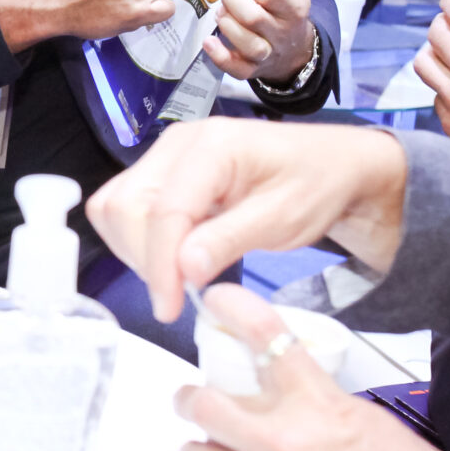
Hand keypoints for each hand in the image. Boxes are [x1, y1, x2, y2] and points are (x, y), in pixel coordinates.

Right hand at [86, 118, 407, 319]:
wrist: (332, 166)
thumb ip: (230, 240)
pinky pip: (128, 207)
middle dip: (144, 258)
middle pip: (127, 205)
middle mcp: (179, 143)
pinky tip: (172, 257)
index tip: (169, 307)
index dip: (160, 264)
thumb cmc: (316, 185)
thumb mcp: (284, 218)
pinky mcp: (164, 172)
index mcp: (213, 145)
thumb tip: (184, 269)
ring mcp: (168, 155)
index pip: (164, 210)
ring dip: (136, 250)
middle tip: (176, 294)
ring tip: (175, 276)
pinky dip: (139, 240)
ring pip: (117, 207)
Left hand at [175, 287, 449, 450]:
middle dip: (193, 400)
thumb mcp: (376, 429)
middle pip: (205, 403)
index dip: (235, 309)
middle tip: (192, 402)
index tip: (217, 301)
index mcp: (321, 408)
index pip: (267, 339)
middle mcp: (285, 443)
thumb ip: (325, 411)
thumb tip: (295, 405)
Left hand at [204, 0, 315, 85]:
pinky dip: (220, 57)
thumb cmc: (283, 7)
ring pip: (248, 44)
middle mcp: (284, 33)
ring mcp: (269, 54)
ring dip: (227, 24)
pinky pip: (237, 69)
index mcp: (295, 7)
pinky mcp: (253, 69)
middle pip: (254, 18)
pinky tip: (208, 41)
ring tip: (220, 12)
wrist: (294, 47)